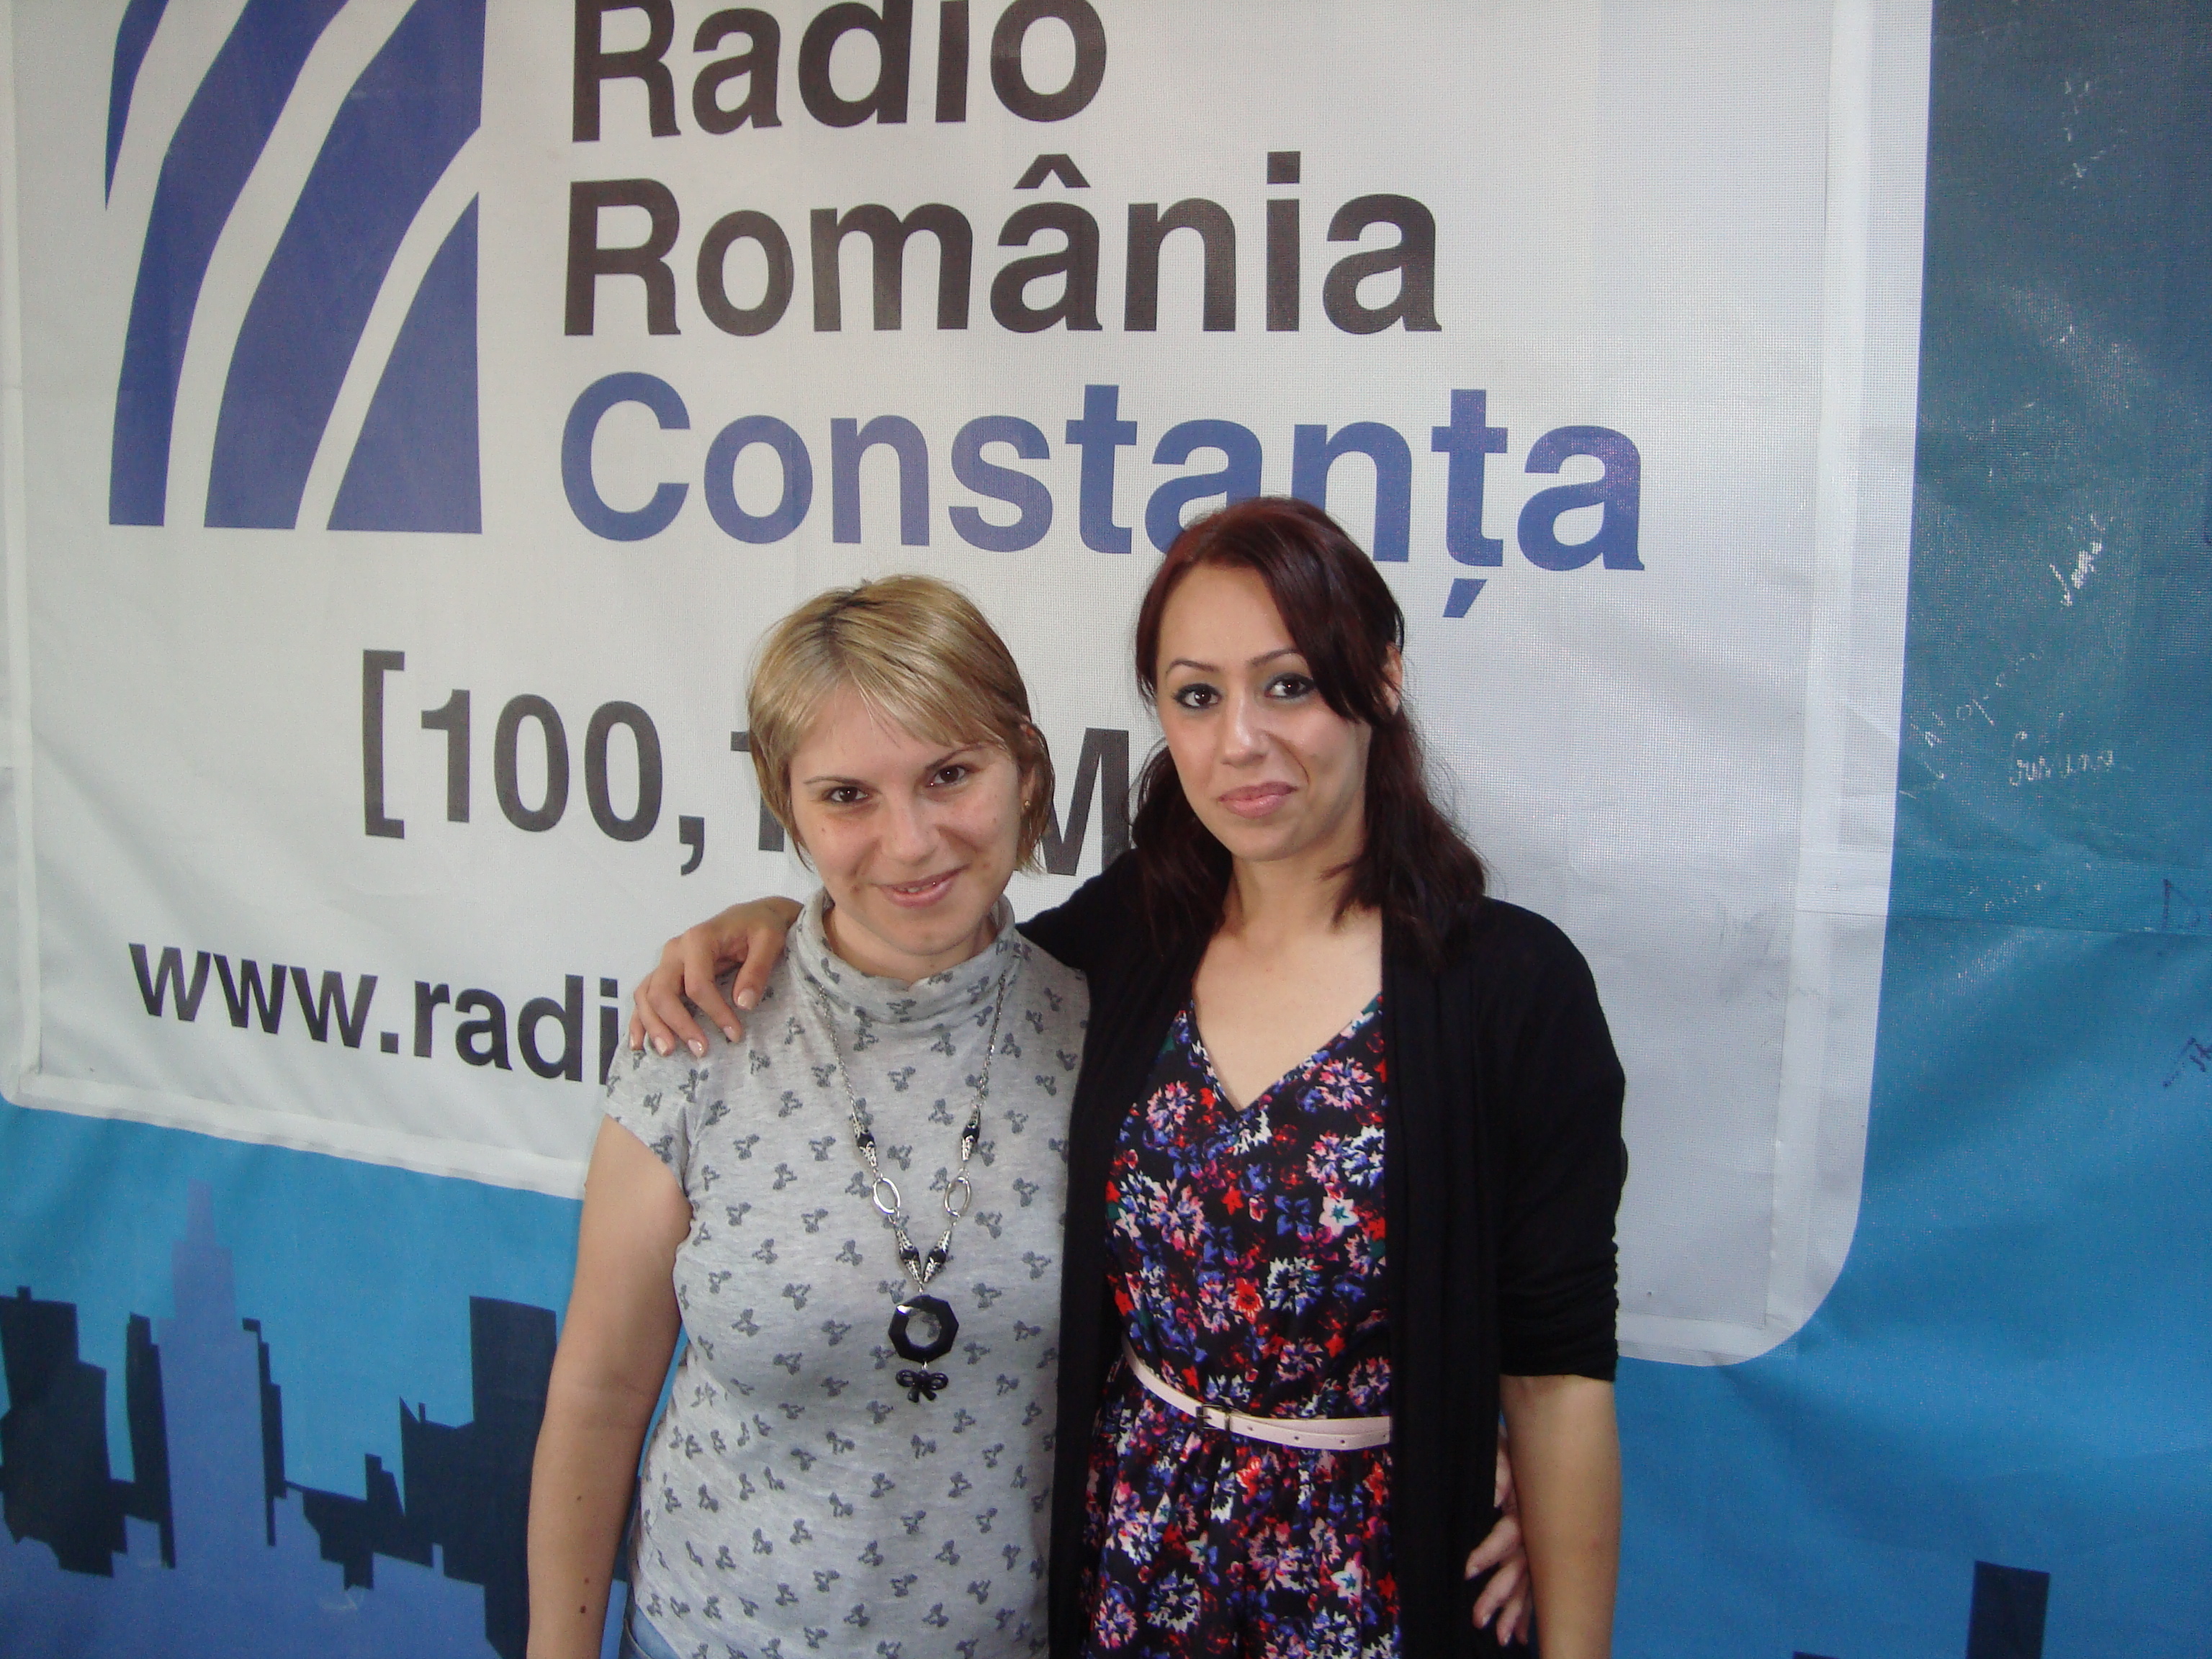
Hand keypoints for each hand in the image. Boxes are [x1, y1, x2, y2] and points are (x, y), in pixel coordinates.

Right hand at [626, 898, 802, 1056]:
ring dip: (654, 1026)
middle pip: (662, 991)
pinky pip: (644, 996)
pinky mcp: (666, 972)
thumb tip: (743, 1004)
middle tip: (700, 1050)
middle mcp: (675, 950)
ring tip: (668, 1052)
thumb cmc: (760, 927)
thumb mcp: (769, 941)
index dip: (715, 1012)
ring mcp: (667, 962)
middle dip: (678, 1024)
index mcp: (699, 939)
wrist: (752, 916)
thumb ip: (757, 970)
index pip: (698, 984)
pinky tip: (638, 1044)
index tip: (735, 1034)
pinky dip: (639, 1020)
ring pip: (646, 996)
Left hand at [1466, 1433, 1531, 1643]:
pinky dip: (1530, 1609)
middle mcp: (1535, 1531)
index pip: (1508, 1536)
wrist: (1536, 1445)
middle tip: (1478, 1619)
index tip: (1467, 1570)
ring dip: (1516, 1611)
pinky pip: (1537, 1585)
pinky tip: (1525, 1634)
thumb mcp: (1502, 1452)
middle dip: (1499, 1595)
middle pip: (1519, 1569)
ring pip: (1529, 1583)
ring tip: (1503, 1638)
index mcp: (1524, 1508)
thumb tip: (1495, 1496)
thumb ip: (1499, 1471)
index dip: (1489, 1553)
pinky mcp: (1539, 1550)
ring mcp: (1539, 1543)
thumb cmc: (1510, 1449)